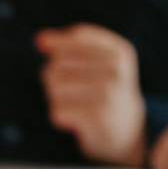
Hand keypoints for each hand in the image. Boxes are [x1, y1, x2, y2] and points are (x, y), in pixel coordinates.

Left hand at [37, 24, 146, 167]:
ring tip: (74, 105)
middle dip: (55, 77)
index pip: (78, 35)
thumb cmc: (106, 93)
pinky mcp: (95, 117)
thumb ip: (69, 46)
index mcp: (119, 51)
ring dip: (56, 98)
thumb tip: (40, 39)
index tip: (60, 61)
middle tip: (72, 90)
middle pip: (59, 62)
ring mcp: (107, 93)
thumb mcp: (98, 63)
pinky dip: (59, 117)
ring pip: (55, 86)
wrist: (127, 132)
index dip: (59, 47)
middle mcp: (115, 69)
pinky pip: (57, 112)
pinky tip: (74, 121)